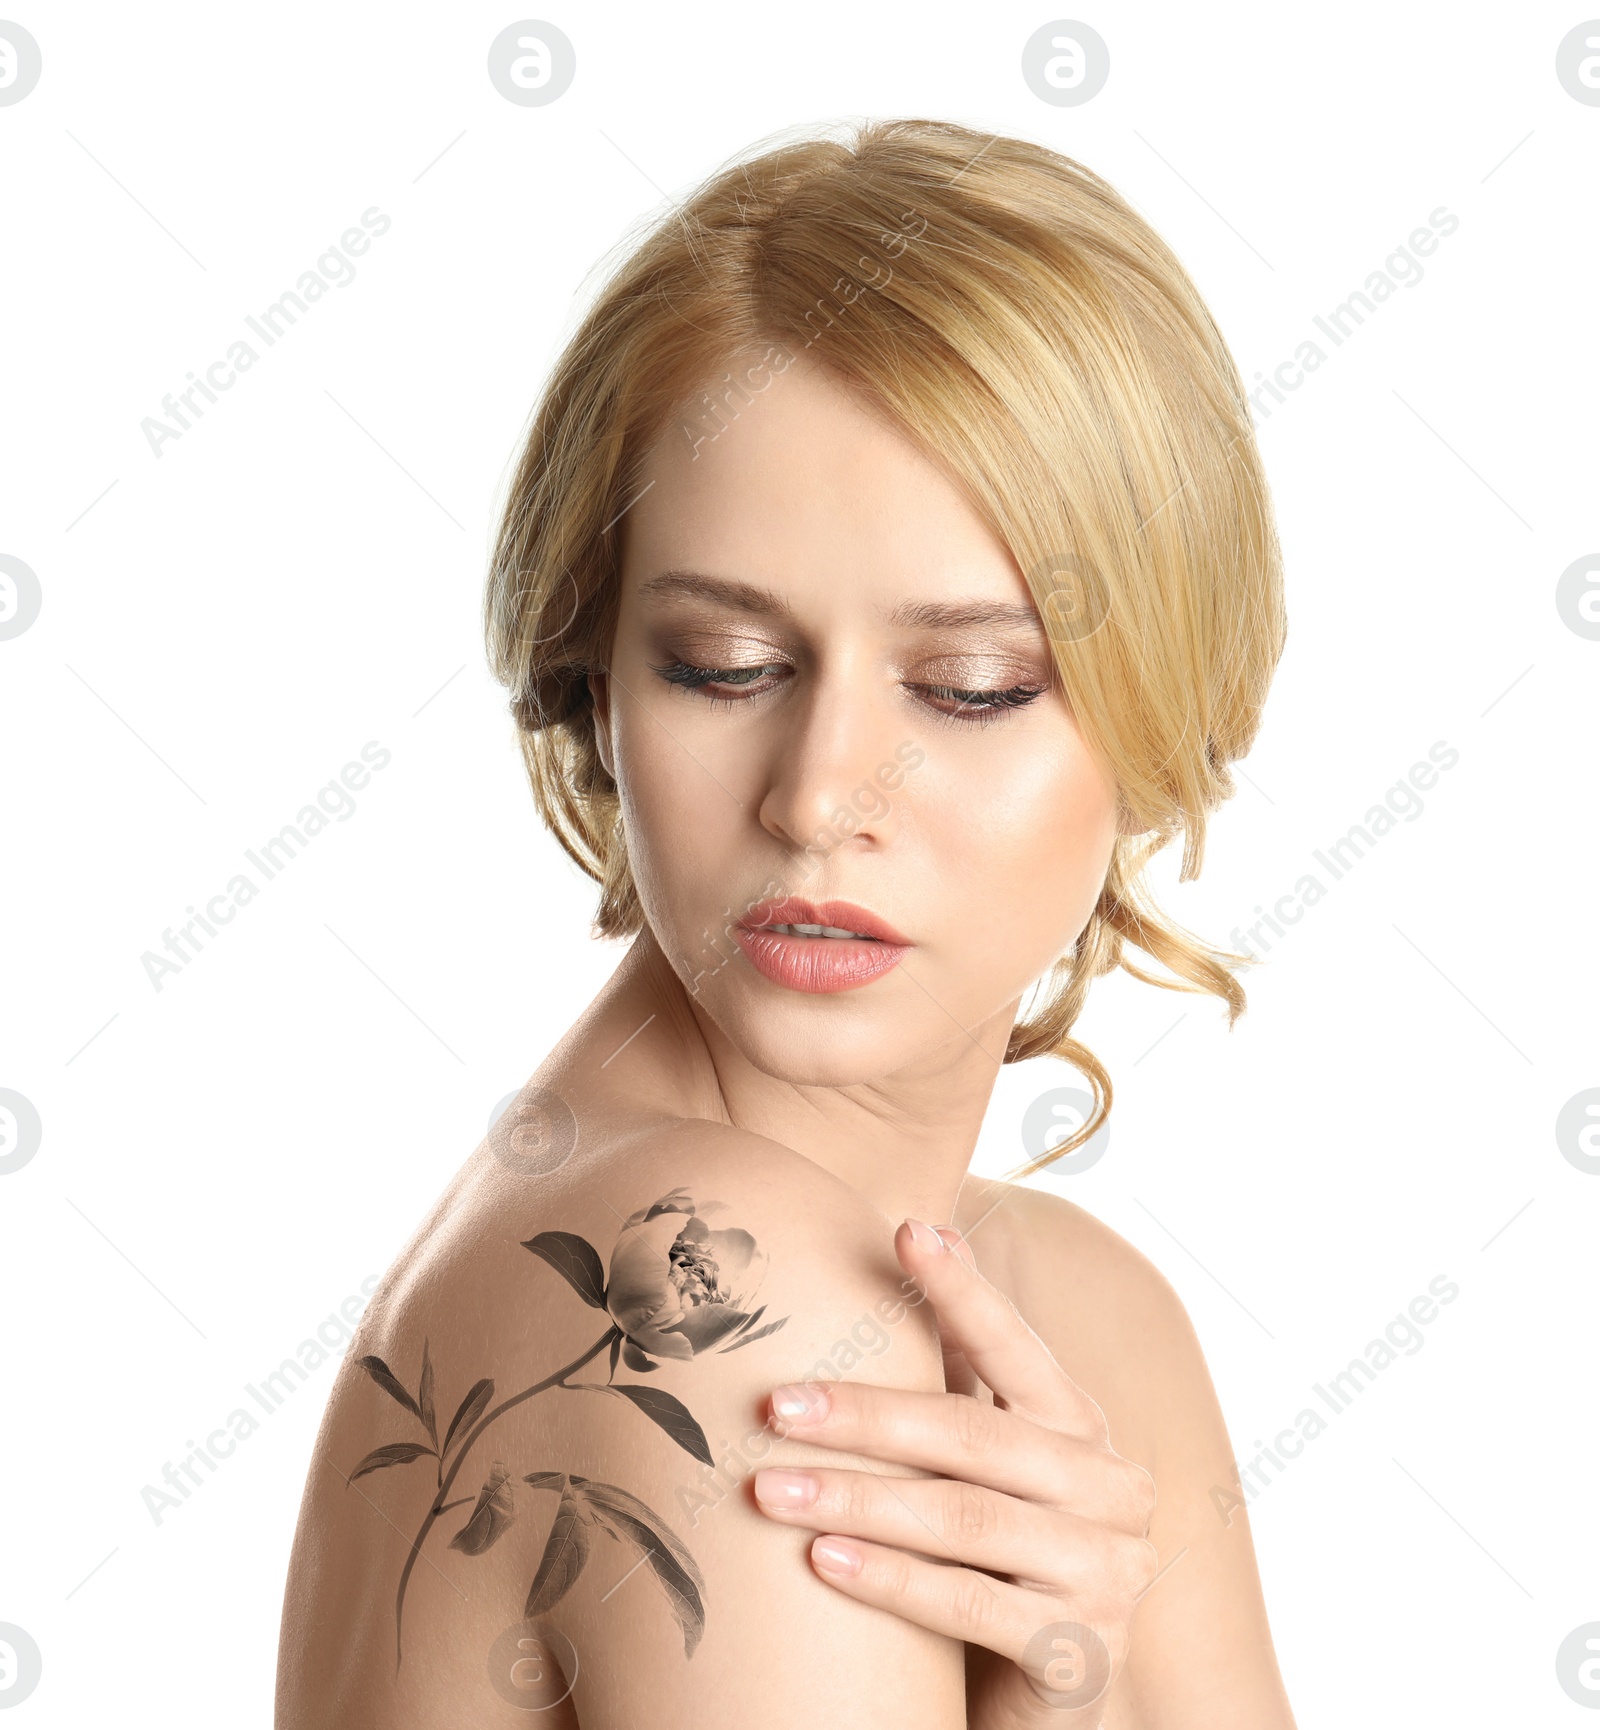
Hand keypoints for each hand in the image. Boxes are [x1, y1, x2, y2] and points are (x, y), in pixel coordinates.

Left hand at [752, 1218, 1157, 1727]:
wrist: (1042, 1709)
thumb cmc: (995, 1564)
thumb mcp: (982, 1467)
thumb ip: (957, 1378)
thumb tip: (912, 1240)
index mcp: (1082, 1427)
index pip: (1014, 1347)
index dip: (961, 1290)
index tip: (905, 1231)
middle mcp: (1110, 1487)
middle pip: (970, 1435)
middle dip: (864, 1415)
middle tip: (774, 1406)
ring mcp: (1107, 1572)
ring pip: (962, 1518)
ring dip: (855, 1498)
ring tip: (769, 1491)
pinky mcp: (1081, 1654)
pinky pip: (968, 1603)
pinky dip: (889, 1579)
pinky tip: (822, 1561)